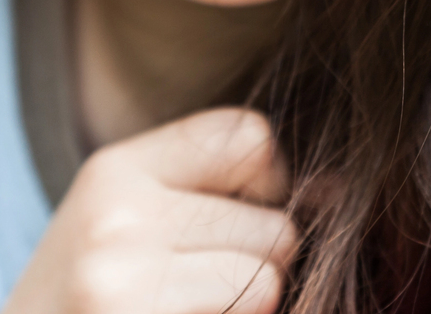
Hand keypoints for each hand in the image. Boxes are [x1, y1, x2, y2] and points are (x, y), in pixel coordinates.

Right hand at [2, 107, 296, 313]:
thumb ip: (225, 193)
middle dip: (257, 261)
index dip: (263, 182)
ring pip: (270, 279)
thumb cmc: (90, 300)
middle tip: (193, 289)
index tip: (230, 219)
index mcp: (116, 169)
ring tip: (185, 312)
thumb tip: (340, 193)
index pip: (249, 134)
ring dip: (246, 307)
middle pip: (275, 221)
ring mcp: (125, 279)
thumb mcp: (132, 224)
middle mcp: (118, 214)